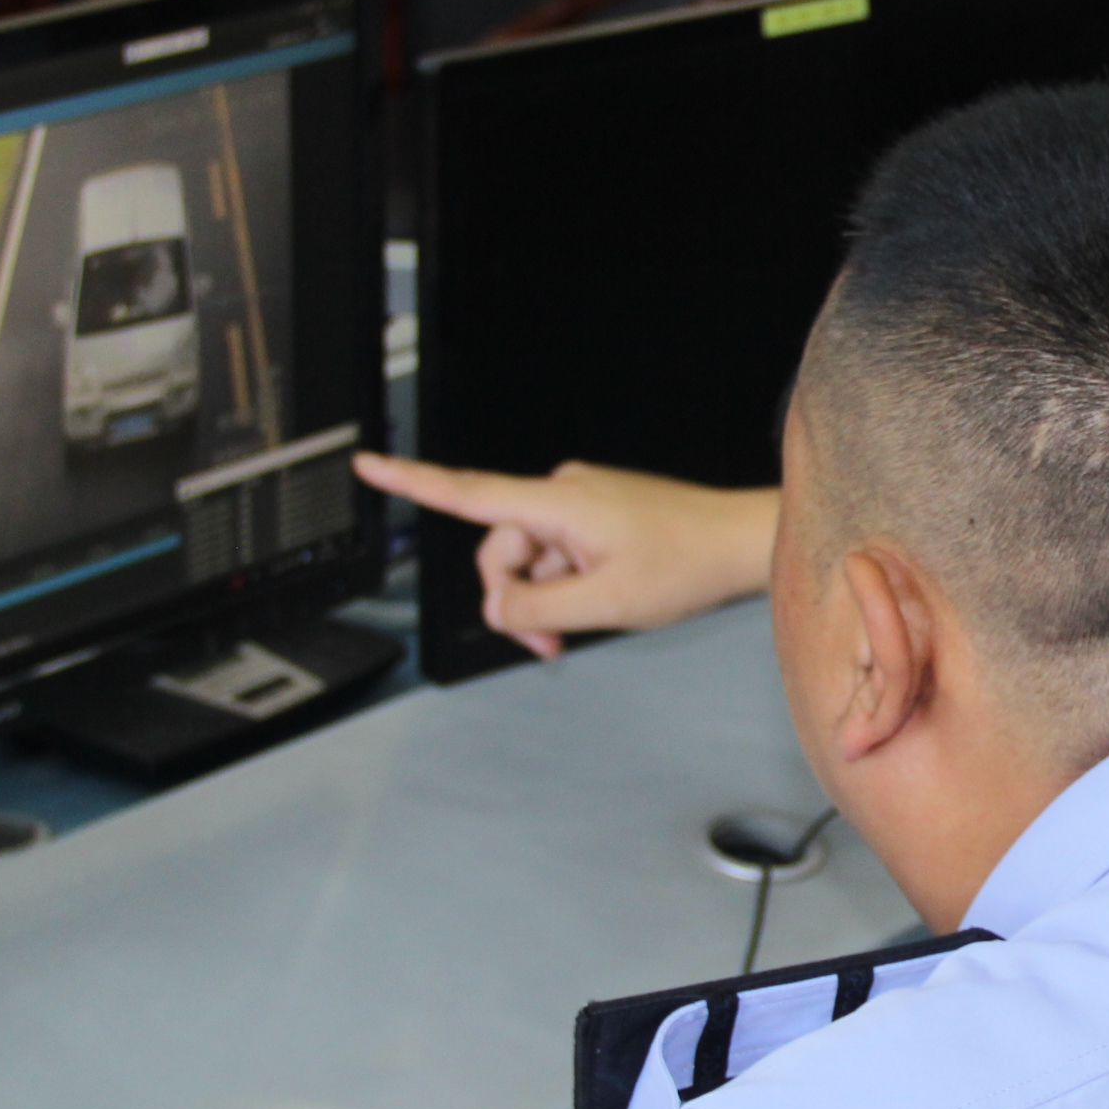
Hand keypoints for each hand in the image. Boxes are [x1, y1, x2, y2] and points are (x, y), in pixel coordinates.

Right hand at [353, 453, 778, 658]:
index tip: (369, 465)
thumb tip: (496, 606)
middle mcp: (562, 492)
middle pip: (500, 552)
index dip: (410, 481)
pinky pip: (558, 555)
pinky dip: (566, 585)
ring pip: (531, 560)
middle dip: (516, 600)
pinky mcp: (596, 516)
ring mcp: (580, 503)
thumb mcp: (603, 602)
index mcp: (556, 502)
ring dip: (545, 599)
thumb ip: (535, 607)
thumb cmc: (687, 562)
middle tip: (550, 644)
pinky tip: (600, 601)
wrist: (738, 544)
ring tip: (581, 628)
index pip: (467, 491)